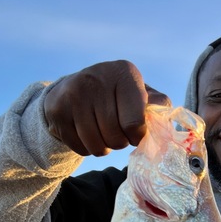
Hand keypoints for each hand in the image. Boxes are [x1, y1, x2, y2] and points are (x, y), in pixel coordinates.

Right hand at [43, 60, 170, 155]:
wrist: (74, 88)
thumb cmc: (117, 96)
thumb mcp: (140, 94)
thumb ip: (157, 105)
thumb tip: (163, 117)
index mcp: (124, 73)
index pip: (135, 123)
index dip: (137, 136)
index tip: (135, 132)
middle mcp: (97, 78)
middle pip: (116, 137)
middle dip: (119, 142)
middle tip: (116, 131)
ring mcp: (74, 93)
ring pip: (97, 146)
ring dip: (103, 147)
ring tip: (102, 132)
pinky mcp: (57, 110)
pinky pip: (80, 148)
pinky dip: (86, 148)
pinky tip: (85, 131)